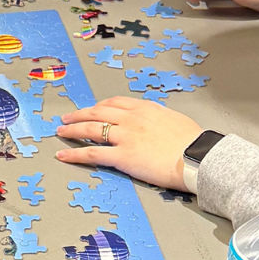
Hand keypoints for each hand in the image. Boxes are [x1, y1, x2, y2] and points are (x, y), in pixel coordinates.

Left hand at [54, 96, 201, 190]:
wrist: (198, 156)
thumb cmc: (193, 142)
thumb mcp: (175, 120)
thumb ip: (160, 119)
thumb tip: (157, 123)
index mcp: (145, 109)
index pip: (115, 102)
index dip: (99, 105)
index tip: (92, 108)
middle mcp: (131, 119)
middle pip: (98, 112)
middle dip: (80, 114)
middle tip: (67, 118)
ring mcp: (125, 136)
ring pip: (91, 129)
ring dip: (72, 129)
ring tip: (61, 132)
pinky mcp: (122, 156)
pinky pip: (92, 153)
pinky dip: (75, 154)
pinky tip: (64, 156)